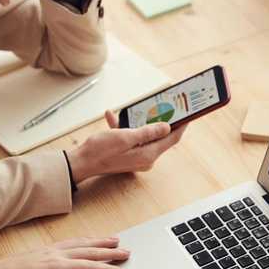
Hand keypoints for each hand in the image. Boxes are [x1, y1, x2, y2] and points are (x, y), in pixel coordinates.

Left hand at [0, 236, 130, 268]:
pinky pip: (71, 241)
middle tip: (127, 252)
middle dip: (110, 251)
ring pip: (82, 243)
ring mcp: (52, 250)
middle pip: (90, 250)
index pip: (89, 267)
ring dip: (100, 241)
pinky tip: (90, 238)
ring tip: (116, 240)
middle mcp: (56, 254)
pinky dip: (85, 239)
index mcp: (56, 266)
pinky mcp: (47, 249)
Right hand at [67, 110, 186, 183]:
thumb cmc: (100, 151)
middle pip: (160, 137)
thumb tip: (167, 127)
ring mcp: (137, 157)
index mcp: (148, 154)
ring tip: (133, 110)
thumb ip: (148, 132)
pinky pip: (132, 138)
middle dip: (160, 120)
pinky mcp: (129, 155)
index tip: (188, 114)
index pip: (172, 138)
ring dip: (138, 122)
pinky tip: (113, 117)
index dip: (181, 125)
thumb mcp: (126, 137)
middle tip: (163, 105)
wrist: (81, 163)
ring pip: (145, 135)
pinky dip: (125, 128)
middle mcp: (146, 158)